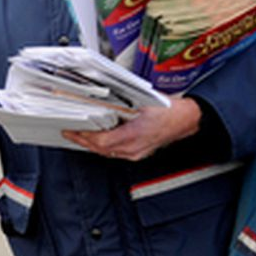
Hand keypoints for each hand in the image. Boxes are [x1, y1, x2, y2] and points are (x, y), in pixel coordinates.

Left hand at [62, 97, 201, 160]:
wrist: (186, 119)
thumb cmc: (169, 110)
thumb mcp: (141, 101)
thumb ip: (119, 104)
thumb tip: (100, 101)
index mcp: (133, 135)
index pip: (100, 141)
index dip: (83, 136)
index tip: (71, 130)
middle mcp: (132, 148)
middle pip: (99, 149)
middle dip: (82, 141)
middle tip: (69, 133)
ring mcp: (135, 153)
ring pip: (106, 152)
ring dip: (91, 144)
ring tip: (79, 136)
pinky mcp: (137, 153)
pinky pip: (114, 152)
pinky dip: (103, 146)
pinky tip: (97, 140)